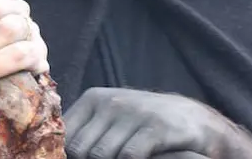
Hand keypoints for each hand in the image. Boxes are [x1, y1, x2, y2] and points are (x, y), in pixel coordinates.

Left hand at [65, 88, 241, 158]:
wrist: (195, 119)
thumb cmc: (145, 122)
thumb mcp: (112, 116)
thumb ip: (87, 128)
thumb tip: (56, 148)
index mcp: (94, 98)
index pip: (67, 134)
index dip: (71, 154)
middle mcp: (111, 102)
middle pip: (82, 148)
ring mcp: (134, 114)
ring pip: (102, 154)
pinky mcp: (156, 128)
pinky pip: (129, 156)